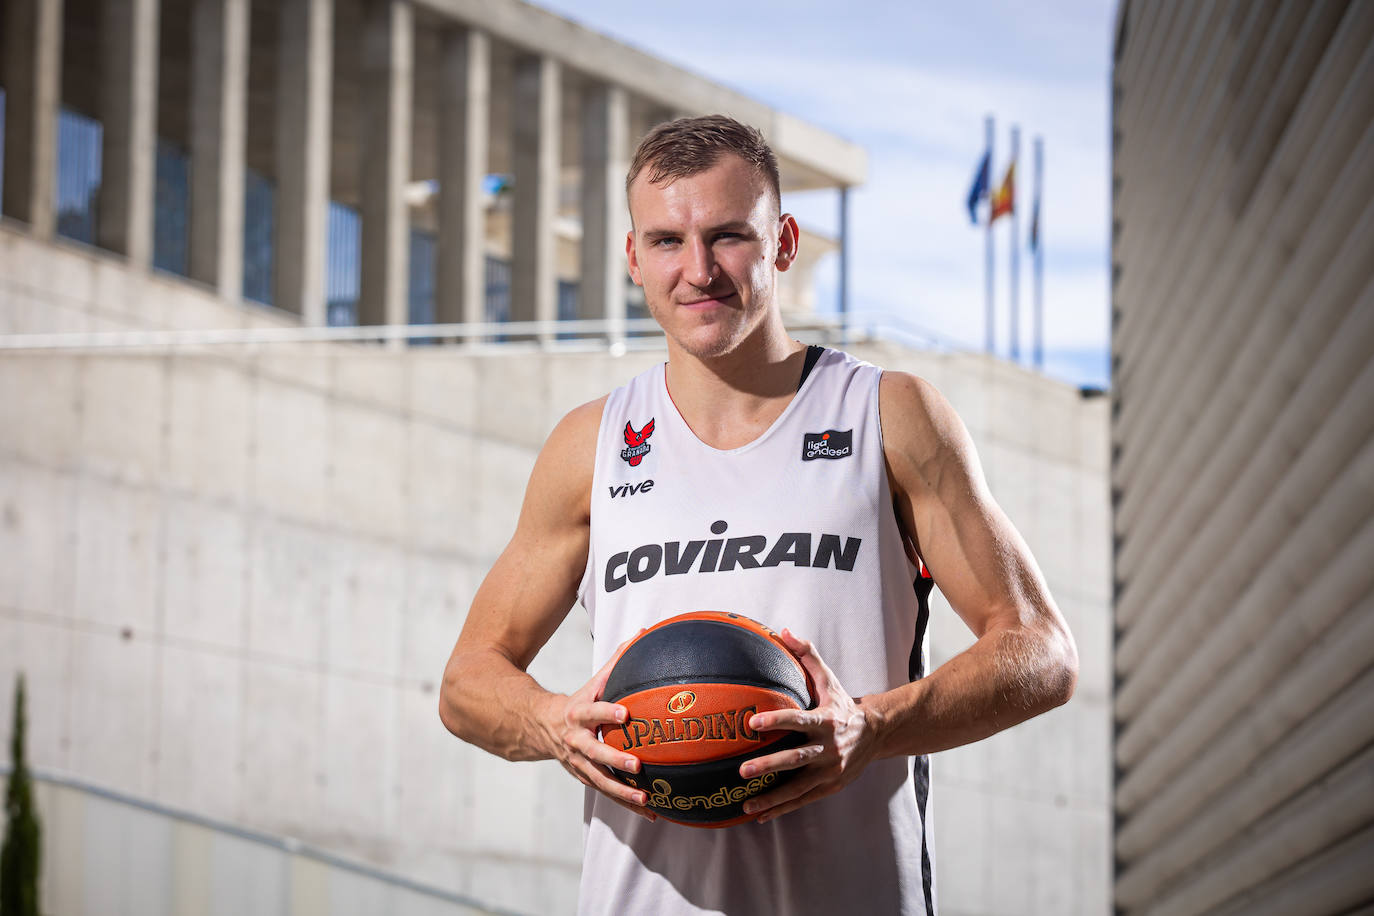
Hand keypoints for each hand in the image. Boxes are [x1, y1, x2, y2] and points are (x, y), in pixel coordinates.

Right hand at [541, 643, 657, 821]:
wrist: (541, 728)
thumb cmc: (578, 702)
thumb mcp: (591, 683)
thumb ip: (616, 662)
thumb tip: (642, 634)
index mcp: (579, 714)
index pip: (594, 711)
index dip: (608, 712)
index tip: (626, 713)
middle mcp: (577, 742)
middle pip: (596, 753)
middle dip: (616, 759)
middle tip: (638, 765)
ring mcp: (579, 764)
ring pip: (601, 781)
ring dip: (623, 792)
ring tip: (647, 799)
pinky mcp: (585, 779)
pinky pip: (607, 794)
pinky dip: (627, 804)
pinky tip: (651, 811)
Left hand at [738, 629, 879, 822]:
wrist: (876, 734)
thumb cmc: (842, 703)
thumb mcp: (828, 678)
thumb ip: (806, 654)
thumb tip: (782, 631)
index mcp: (826, 721)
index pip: (799, 720)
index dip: (777, 720)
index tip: (753, 722)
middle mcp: (829, 748)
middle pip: (796, 759)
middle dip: (769, 765)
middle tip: (742, 769)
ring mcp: (830, 771)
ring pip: (798, 787)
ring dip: (771, 796)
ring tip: (745, 805)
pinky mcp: (829, 787)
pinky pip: (802, 800)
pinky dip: (781, 808)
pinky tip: (759, 816)